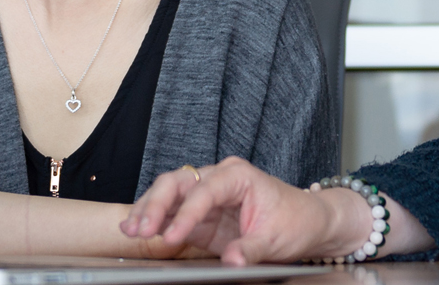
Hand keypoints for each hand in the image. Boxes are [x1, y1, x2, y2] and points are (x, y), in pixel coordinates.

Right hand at [122, 157, 367, 264]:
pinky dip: (154, 220)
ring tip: (129, 229)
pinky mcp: (201, 214)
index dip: (186, 214)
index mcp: (238, 176)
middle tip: (140, 229)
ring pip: (169, 193)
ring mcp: (207, 195)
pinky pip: (172, 212)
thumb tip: (232, 261)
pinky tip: (135, 229)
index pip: (204, 191)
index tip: (172, 237)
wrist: (308, 221)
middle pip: (178, 183)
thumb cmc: (296, 221)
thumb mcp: (277, 239)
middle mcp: (219, 178)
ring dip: (148, 210)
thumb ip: (251, 249)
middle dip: (156, 204)